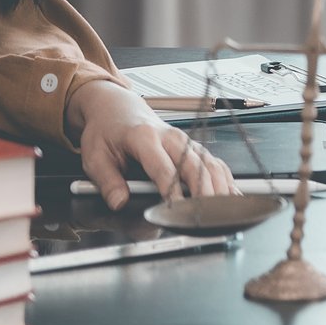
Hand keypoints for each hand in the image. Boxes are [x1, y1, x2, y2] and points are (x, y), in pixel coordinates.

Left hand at [66, 82, 235, 210]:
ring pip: (210, 164)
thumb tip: (119, 202)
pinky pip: (214, 163)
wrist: (118, 109)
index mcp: (144, 138)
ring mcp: (186, 141)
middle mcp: (171, 137)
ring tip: (222, 210)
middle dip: (204, 192)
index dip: (172, 190)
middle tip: (206, 215)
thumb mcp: (94, 156)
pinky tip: (231, 196)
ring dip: (219, 187)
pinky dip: (225, 180)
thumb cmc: (107, 131)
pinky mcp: (193, 147)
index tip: (177, 209)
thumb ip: (107, 181)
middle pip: (195, 165)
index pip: (163, 168)